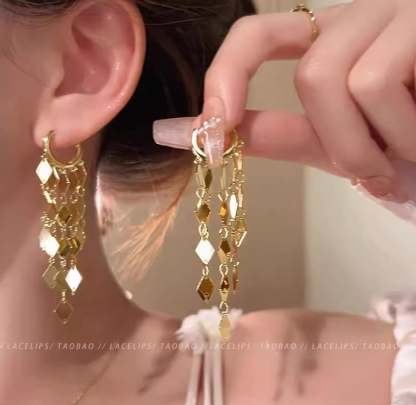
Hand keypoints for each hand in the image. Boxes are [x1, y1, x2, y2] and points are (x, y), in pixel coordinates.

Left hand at [154, 0, 415, 200]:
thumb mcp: (345, 146)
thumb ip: (283, 135)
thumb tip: (213, 136)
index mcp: (335, 45)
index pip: (255, 39)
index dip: (224, 80)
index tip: (203, 134)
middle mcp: (366, 17)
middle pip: (311, 73)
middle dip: (342, 142)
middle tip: (378, 172)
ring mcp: (402, 12)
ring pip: (334, 79)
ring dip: (372, 145)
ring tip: (411, 157)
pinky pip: (376, 80)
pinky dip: (402, 134)